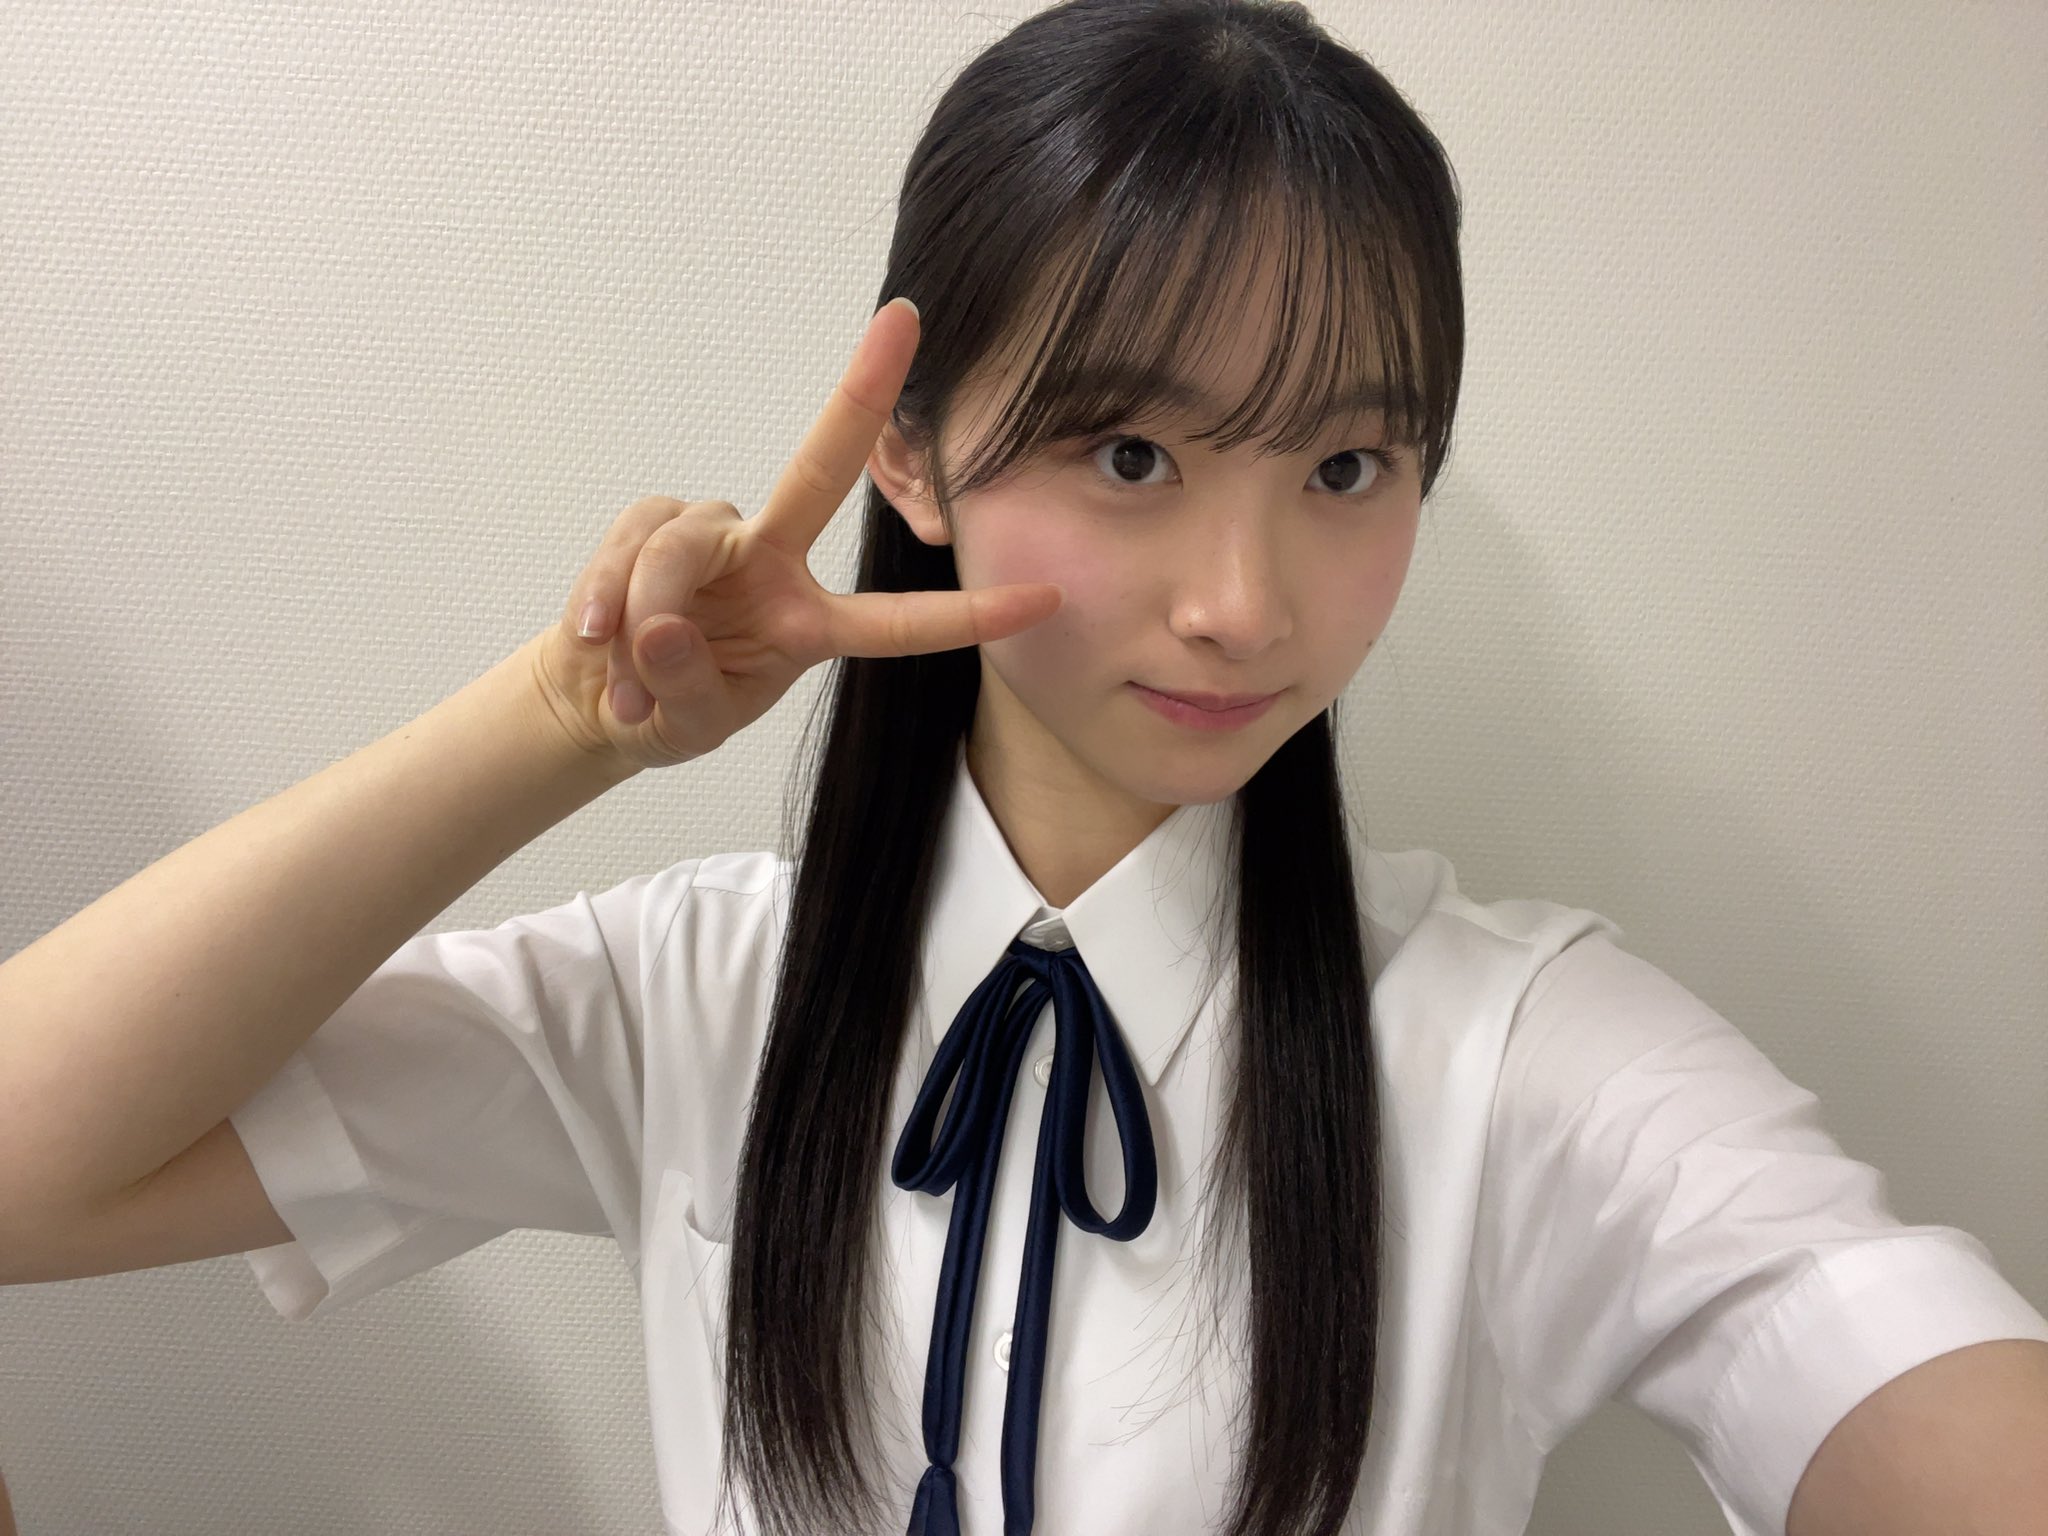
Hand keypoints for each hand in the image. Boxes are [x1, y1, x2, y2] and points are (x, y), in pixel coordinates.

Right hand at [530, 298, 1062, 772]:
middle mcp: (774, 562)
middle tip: (902, 319)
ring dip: (647, 616)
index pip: (899, 620)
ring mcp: (714, 536)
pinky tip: (595, 642)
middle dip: (861, 393)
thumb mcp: (689, 724)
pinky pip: (631, 544)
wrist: (592, 702)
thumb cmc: (664, 711)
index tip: (1046, 598)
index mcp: (811, 623)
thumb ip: (687, 686)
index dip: (968, 615)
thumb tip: (663, 622)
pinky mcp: (653, 522)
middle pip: (821, 469)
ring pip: (683, 548)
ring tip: (629, 683)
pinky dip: (606, 597)